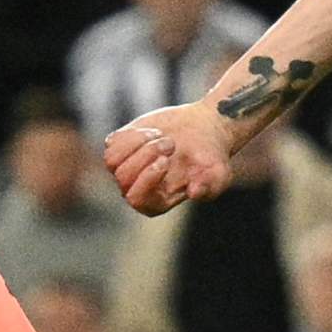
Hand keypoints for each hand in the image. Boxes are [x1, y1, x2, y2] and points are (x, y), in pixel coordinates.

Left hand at [105, 104, 233, 215]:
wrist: (204, 129)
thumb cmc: (211, 157)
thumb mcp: (219, 173)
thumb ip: (209, 186)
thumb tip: (194, 192)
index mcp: (157, 202)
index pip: (137, 199)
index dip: (146, 180)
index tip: (166, 160)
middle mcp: (137, 187)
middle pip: (123, 178)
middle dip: (145, 157)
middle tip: (170, 143)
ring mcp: (127, 166)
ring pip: (112, 161)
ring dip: (137, 144)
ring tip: (161, 135)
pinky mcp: (122, 146)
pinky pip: (112, 143)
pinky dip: (131, 134)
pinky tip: (153, 131)